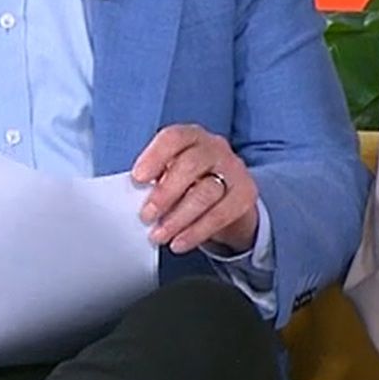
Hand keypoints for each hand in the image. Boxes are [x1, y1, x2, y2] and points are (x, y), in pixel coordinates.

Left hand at [132, 124, 258, 253]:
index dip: (155, 157)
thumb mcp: (172, 173)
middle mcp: (215, 148)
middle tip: (146, 215)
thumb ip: (155, 180)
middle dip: (165, 193)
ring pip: (206, 192)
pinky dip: (197, 231)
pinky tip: (180, 242)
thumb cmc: (190, 182)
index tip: (138, 178)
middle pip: (191, 165)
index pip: (174, 138)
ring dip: (178, 218)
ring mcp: (234, 169)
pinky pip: (220, 214)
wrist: (228, 197)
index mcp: (191, 137)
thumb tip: (133, 199)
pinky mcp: (246, 194)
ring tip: (159, 235)